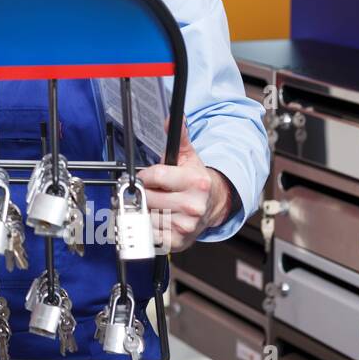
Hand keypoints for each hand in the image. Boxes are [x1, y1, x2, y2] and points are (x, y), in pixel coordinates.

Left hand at [136, 125, 233, 252]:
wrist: (213, 204)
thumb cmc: (196, 181)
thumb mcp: (188, 156)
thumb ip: (179, 137)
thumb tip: (173, 118)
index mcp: (196, 183)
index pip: (155, 176)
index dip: (145, 176)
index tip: (146, 177)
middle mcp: (193, 205)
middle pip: (148, 197)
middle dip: (145, 192)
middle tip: (153, 191)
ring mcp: (186, 225)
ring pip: (147, 215)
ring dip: (146, 209)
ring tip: (158, 204)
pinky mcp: (178, 241)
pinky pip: (150, 232)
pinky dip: (149, 225)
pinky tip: (159, 217)